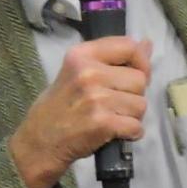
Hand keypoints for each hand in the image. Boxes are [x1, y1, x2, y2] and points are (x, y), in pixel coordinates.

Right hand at [8, 36, 151, 187]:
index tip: (136, 76)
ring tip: (112, 119)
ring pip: (141, 105)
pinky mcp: (102, 123)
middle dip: (134, 95)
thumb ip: (112, 59)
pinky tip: (115, 133)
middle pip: (139, 79)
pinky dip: (131, 133)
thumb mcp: (77, 73)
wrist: (39, 143)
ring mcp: (96, 98)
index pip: (128, 46)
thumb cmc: (59, 107)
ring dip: (132, 116)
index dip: (141, 62)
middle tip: (115, 105)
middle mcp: (89, 72)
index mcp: (82, 55)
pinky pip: (136, 126)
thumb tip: (147, 44)